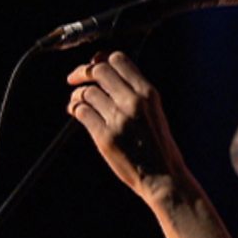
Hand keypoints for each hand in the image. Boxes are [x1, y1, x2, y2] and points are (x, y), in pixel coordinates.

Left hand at [66, 52, 190, 201]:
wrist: (163, 178)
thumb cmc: (158, 146)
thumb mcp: (154, 112)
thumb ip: (134, 92)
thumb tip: (106, 72)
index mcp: (148, 93)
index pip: (119, 59)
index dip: (101, 59)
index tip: (93, 66)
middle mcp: (133, 102)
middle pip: (99, 71)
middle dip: (83, 72)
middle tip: (74, 78)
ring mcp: (118, 119)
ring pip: (87, 92)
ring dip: (77, 94)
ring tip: (75, 101)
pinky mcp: (105, 137)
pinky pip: (82, 112)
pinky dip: (75, 109)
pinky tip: (75, 112)